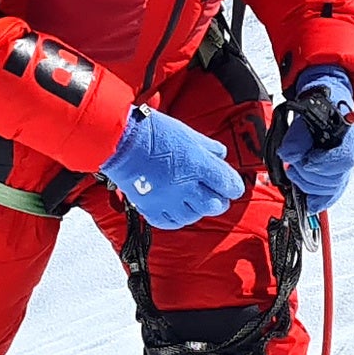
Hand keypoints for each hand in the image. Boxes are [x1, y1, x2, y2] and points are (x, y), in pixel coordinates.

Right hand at [102, 107, 241, 228]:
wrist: (120, 140)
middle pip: (215, 205)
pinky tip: (176, 207)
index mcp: (198, 164)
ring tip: (192, 198)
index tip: (230, 185)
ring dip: (197, 208)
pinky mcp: (151, 209)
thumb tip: (221, 154)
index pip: (229, 185)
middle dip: (218, 200)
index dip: (233, 186)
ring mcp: (168, 200)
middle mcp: (186, 186)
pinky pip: (171, 223)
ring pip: (194, 216)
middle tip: (214, 193)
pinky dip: (177, 217)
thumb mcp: (187, 133)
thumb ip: (208, 147)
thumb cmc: (151, 131)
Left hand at [271, 66, 353, 207]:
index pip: (344, 158)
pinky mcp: (337, 174)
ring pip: (333, 188)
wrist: (327, 101)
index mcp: (350, 134)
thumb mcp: (307, 113)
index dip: (323, 165)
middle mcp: (352, 151)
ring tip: (295, 172)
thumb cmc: (320, 105)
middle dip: (310, 176)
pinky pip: (333, 194)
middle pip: (336, 177)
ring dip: (309, 185)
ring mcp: (346, 164)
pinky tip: (309, 203)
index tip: (305, 163)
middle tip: (293, 167)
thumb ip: (297, 135)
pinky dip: (320, 200)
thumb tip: (287, 154)